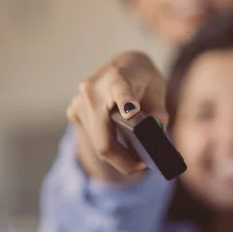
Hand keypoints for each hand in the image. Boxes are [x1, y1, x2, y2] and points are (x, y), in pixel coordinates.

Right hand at [67, 51, 167, 178]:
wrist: (122, 64)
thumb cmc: (143, 78)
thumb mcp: (158, 89)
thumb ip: (158, 113)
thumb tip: (153, 138)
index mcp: (118, 77)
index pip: (121, 90)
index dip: (126, 102)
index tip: (132, 112)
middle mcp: (93, 89)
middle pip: (105, 139)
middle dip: (123, 160)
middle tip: (142, 167)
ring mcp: (80, 101)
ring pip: (98, 143)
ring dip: (117, 156)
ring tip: (136, 160)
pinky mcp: (74, 112)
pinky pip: (92, 138)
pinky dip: (108, 146)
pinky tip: (121, 145)